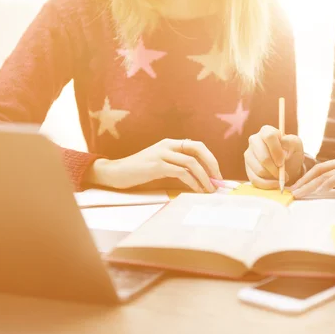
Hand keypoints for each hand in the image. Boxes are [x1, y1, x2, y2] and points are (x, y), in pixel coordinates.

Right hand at [87, 139, 221, 192]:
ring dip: (205, 178)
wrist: (115, 172)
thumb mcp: (159, 162)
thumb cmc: (138, 171)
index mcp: (170, 143)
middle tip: (219, 180)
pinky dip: (193, 182)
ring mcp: (162, 154)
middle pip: (198, 149)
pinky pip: (181, 172)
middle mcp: (167, 145)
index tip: (217, 173)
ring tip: (209, 190)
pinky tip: (197, 190)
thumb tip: (199, 176)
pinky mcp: (157, 166)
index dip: (210, 158)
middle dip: (212, 165)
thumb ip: (176, 164)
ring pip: (192, 163)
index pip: (197, 145)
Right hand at [244, 125, 303, 188]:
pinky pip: (255, 180)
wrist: (287, 165)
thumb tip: (283, 142)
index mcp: (266, 131)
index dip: (276, 151)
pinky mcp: (247, 168)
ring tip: (280, 177)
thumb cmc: (291, 153)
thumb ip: (292, 141)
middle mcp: (254, 140)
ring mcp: (249, 154)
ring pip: (259, 170)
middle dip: (275, 168)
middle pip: (263, 157)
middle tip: (283, 174)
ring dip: (272, 177)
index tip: (282, 162)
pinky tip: (275, 184)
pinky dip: (267, 185)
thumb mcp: (296, 145)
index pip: (269, 137)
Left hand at [291, 152, 334, 197]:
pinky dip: (325, 185)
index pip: (322, 167)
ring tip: (299, 194)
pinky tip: (317, 192)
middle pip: (318, 169)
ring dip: (309, 185)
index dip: (308, 177)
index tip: (298, 186)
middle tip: (293, 190)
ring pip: (323, 174)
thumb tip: (328, 188)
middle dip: (304, 180)